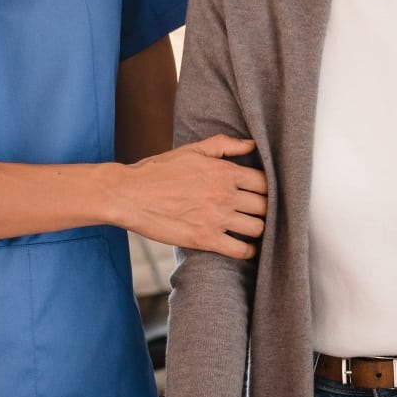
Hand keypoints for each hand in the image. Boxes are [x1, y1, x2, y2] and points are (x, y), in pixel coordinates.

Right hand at [112, 135, 266, 258]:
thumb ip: (224, 145)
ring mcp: (216, 218)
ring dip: (258, 230)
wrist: (128, 194)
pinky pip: (241, 250)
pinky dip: (247, 251)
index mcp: (224, 171)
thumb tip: (251, 145)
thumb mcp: (192, 150)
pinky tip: (242, 247)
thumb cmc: (158, 171)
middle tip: (257, 214)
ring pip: (258, 228)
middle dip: (265, 210)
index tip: (261, 195)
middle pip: (266, 206)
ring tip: (250, 230)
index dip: (267, 190)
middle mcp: (225, 194)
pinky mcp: (205, 239)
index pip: (265, 182)